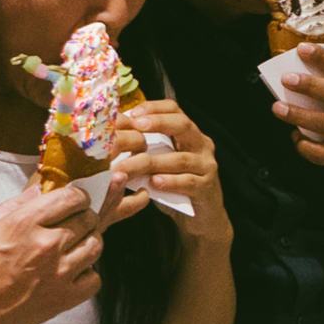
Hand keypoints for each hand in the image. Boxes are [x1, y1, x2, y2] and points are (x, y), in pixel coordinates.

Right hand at [0, 182, 101, 323]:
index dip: (79, 196)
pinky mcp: (63, 298)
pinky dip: (87, 274)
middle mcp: (46, 245)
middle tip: (74, 224)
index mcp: (24, 222)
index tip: (76, 200)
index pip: (73, 197)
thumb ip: (19, 203)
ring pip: (96, 245)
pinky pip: (94, 278)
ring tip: (73, 247)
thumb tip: (41, 188)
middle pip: (89, 219)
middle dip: (84, 217)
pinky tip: (72, 272)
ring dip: (88, 242)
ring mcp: (58, 273)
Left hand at [104, 99, 229, 247]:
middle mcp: (202, 145)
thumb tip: (116, 141)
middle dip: (158, 123)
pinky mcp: (207, 187)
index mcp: (189, 134)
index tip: (133, 113)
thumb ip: (147, 150)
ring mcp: (207, 165)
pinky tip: (154, 183)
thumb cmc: (174, 185)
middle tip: (136, 126)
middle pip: (183, 125)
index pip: (175, 110)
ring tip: (132, 165)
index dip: (154, 108)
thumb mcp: (161, 163)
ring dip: (154, 162)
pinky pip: (188, 182)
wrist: (201, 216)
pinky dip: (170, 182)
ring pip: (180, 158)